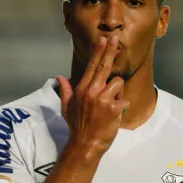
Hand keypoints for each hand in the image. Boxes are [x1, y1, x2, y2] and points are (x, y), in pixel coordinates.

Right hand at [56, 36, 129, 152]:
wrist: (86, 144)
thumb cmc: (77, 126)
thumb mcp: (67, 107)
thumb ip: (65, 90)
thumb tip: (58, 77)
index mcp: (81, 89)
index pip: (91, 66)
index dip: (98, 52)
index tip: (103, 40)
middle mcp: (91, 91)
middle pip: (104, 66)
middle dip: (110, 51)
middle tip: (115, 38)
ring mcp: (102, 99)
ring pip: (117, 83)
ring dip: (117, 92)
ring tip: (110, 105)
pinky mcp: (113, 108)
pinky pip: (123, 99)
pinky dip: (122, 106)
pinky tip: (115, 114)